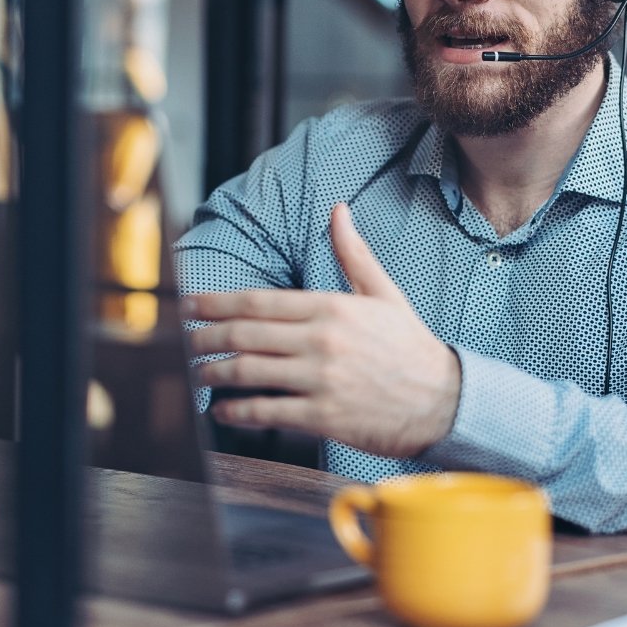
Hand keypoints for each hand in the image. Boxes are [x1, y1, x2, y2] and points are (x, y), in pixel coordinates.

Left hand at [185, 203, 460, 457]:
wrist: (443, 400)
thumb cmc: (409, 346)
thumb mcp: (383, 293)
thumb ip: (353, 253)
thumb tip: (339, 210)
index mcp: (331, 307)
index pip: (259, 301)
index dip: (217, 301)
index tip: (190, 304)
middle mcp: (321, 341)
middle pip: (245, 334)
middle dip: (206, 336)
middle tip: (182, 341)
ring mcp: (320, 379)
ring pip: (250, 372)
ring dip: (215, 373)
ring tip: (197, 374)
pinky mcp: (324, 416)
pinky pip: (268, 411)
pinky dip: (239, 412)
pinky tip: (224, 411)